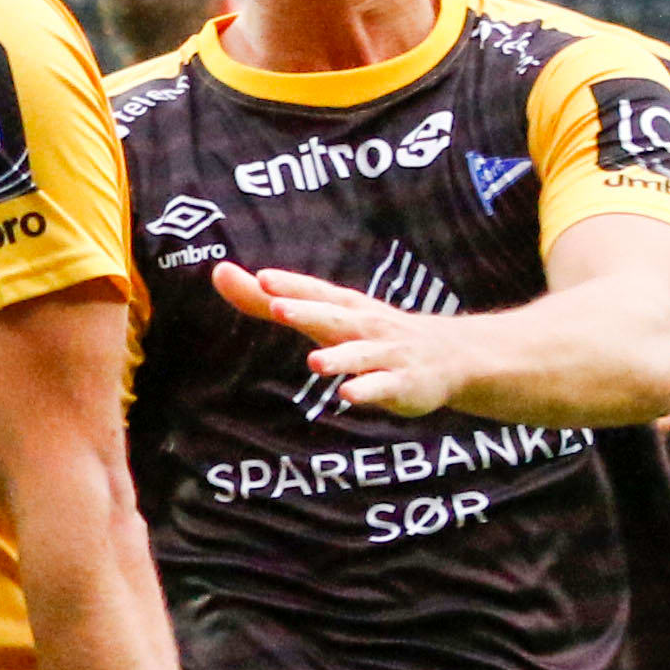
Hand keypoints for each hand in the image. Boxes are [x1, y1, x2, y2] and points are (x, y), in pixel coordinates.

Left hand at [213, 260, 465, 418]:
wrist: (450, 355)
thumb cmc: (371, 332)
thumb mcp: (322, 314)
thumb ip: (265, 300)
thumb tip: (219, 272)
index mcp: (344, 307)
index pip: (314, 292)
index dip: (290, 285)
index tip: (262, 277)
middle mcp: (364, 325)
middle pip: (332, 316)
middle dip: (307, 310)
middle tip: (277, 305)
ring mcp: (386, 354)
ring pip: (359, 354)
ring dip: (339, 357)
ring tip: (314, 362)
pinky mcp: (403, 383)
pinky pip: (384, 387)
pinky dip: (369, 390)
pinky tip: (350, 396)